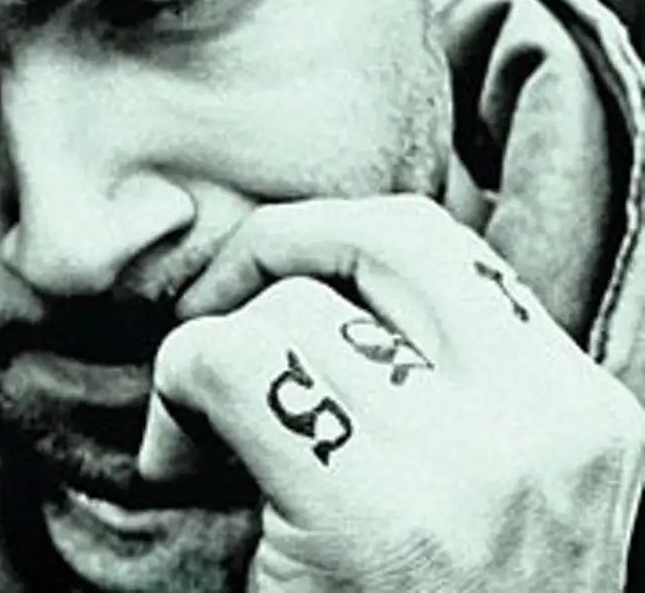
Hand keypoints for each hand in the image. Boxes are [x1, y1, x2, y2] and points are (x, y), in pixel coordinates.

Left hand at [137, 196, 644, 591]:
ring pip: (292, 308)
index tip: (270, 274)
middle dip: (272, 248)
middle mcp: (545, 429)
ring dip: (215, 351)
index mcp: (580, 414)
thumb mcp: (488, 486)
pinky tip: (176, 466)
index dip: (333, 233)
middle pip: (377, 237)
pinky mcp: (376, 523)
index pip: (441, 243)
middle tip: (212, 306)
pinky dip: (180, 391)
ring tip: (202, 432)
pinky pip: (235, 366)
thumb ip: (436, 384)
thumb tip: (311, 280)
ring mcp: (467, 474)